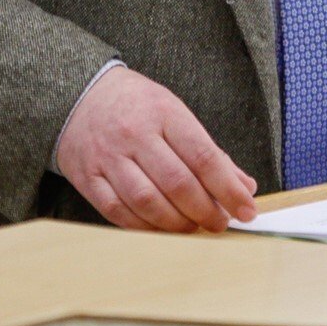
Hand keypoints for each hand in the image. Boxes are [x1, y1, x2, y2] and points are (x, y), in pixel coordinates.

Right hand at [56, 67, 257, 231]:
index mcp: (163, 112)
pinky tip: (161, 231)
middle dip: (205, 211)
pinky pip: (118, 211)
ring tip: (193, 229)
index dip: (229, 189)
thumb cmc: (137, 106)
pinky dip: (144, 228)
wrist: (80, 94)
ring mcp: (108, 156)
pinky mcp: (88, 177)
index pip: (203, 157)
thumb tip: (244, 186)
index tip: (247, 209)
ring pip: (147, 201)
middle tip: (220, 223)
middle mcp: (134, 133)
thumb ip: (209, 152)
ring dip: (177, 224)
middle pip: (177, 183)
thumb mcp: (175, 113)